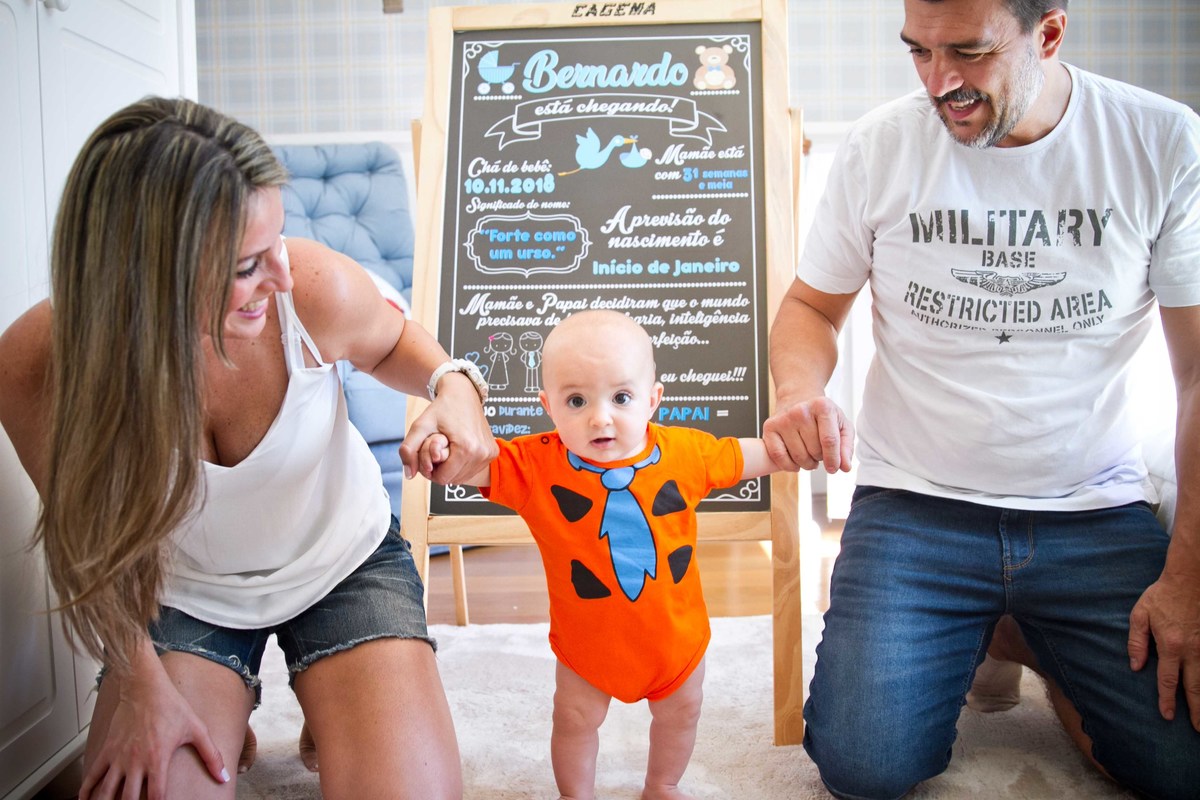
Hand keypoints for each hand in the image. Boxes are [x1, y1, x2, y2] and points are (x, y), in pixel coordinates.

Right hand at [79, 661, 228, 799]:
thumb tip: (223, 776)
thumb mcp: (197, 729)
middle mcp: (135, 762)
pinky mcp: (107, 750)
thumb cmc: (171, 706)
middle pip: (128, 799)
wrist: (145, 687)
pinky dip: (86, 790)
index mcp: (157, 759)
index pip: (157, 796)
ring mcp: (118, 757)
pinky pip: (93, 774)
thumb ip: (211, 755)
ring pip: (106, 791)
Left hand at [400, 373, 496, 484]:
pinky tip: (459, 448)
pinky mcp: (492, 452)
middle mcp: (482, 453)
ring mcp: (489, 454)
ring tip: (449, 447)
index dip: (430, 469)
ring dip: (452, 467)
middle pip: (453, 479)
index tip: (429, 453)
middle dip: (441, 468)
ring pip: (463, 477)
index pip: (442, 478)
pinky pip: (472, 470)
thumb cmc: (442, 408)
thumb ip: (409, 450)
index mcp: (467, 448)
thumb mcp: (420, 426)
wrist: (462, 393)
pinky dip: (462, 464)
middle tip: (439, 447)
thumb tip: (409, 474)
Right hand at [762, 395, 853, 472]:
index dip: (833, 460)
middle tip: (819, 450)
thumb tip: (844, 467)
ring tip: (809, 454)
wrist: (798, 398)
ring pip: (798, 457)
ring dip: (807, 463)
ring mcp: (783, 419)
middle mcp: (801, 410)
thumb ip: (846, 447)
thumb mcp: (841, 425)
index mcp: (822, 406)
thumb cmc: (821, 414)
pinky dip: (789, 465)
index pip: (829, 441)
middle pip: (814, 451)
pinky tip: (795, 461)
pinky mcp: (770, 427)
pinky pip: (779, 456)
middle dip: (820, 458)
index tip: (833, 468)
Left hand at [1128, 571, 1199, 729]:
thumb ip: (1136, 642)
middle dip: (1197, 711)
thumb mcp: (1140, 614)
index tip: (1167, 716)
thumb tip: (1135, 666)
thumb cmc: (1162, 595)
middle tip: (1198, 729)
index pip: (1168, 680)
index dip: (1167, 700)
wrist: (1191, 578)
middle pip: (1195, 687)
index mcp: (1171, 645)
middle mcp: (1193, 650)